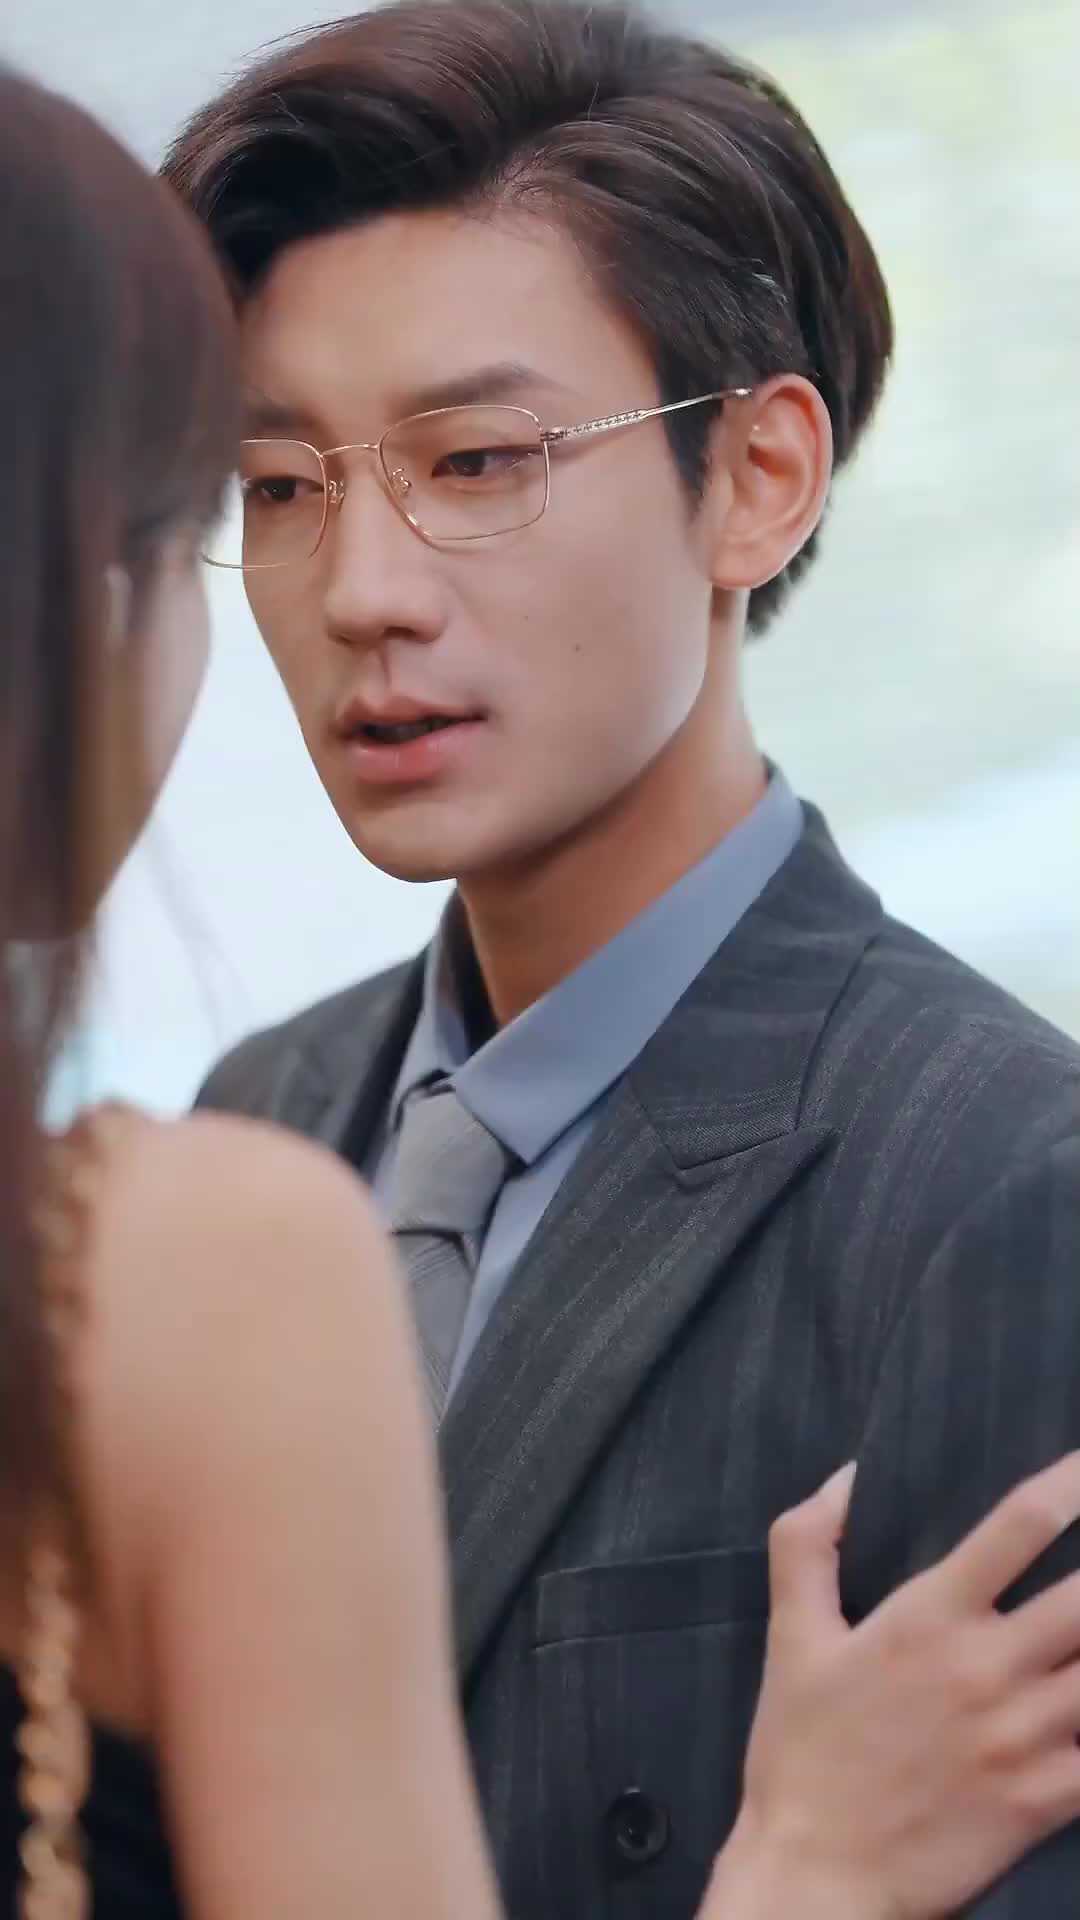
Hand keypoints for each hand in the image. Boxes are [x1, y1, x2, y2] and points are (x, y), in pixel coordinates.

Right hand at [703, 1454, 1079, 1919]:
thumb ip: (807, 1545)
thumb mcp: (791, 1637)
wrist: (816, 1878)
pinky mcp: (1046, 1800)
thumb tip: (848, 1478)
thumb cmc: (801, 1753)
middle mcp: (988, 1667)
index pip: (1021, 1524)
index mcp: (929, 1617)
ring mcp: (1024, 1737)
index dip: (1072, 1483)